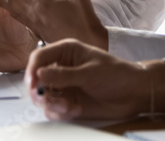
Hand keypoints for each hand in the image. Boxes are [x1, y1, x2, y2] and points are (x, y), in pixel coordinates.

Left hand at [0, 0, 107, 48]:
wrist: (88, 46)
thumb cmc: (84, 19)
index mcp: (41, 3)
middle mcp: (33, 14)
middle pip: (8, 2)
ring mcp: (35, 25)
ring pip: (11, 12)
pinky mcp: (38, 32)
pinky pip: (19, 20)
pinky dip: (10, 13)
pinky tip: (8, 11)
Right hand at [26, 39, 164, 120]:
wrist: (133, 94)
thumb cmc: (116, 74)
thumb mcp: (89, 73)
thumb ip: (63, 75)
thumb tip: (39, 74)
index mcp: (66, 52)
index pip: (39, 57)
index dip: (31, 70)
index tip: (32, 84)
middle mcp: (61, 68)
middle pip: (36, 80)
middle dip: (40, 93)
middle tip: (49, 101)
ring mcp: (64, 86)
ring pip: (43, 97)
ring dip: (52, 105)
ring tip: (69, 107)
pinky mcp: (68, 102)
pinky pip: (53, 110)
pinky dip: (61, 113)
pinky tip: (76, 110)